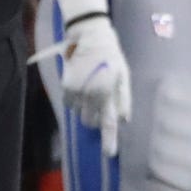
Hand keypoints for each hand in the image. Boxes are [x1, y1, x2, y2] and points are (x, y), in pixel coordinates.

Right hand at [49, 0, 132, 154]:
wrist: (89, 36)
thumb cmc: (111, 57)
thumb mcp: (123, 76)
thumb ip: (124, 99)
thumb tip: (124, 120)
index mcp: (108, 92)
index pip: (109, 122)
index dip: (109, 139)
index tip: (109, 154)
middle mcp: (92, 94)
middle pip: (92, 121)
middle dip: (96, 118)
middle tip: (101, 102)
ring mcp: (78, 91)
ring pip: (80, 113)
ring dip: (86, 108)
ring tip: (92, 87)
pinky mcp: (66, 86)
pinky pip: (70, 103)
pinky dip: (75, 99)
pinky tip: (82, 84)